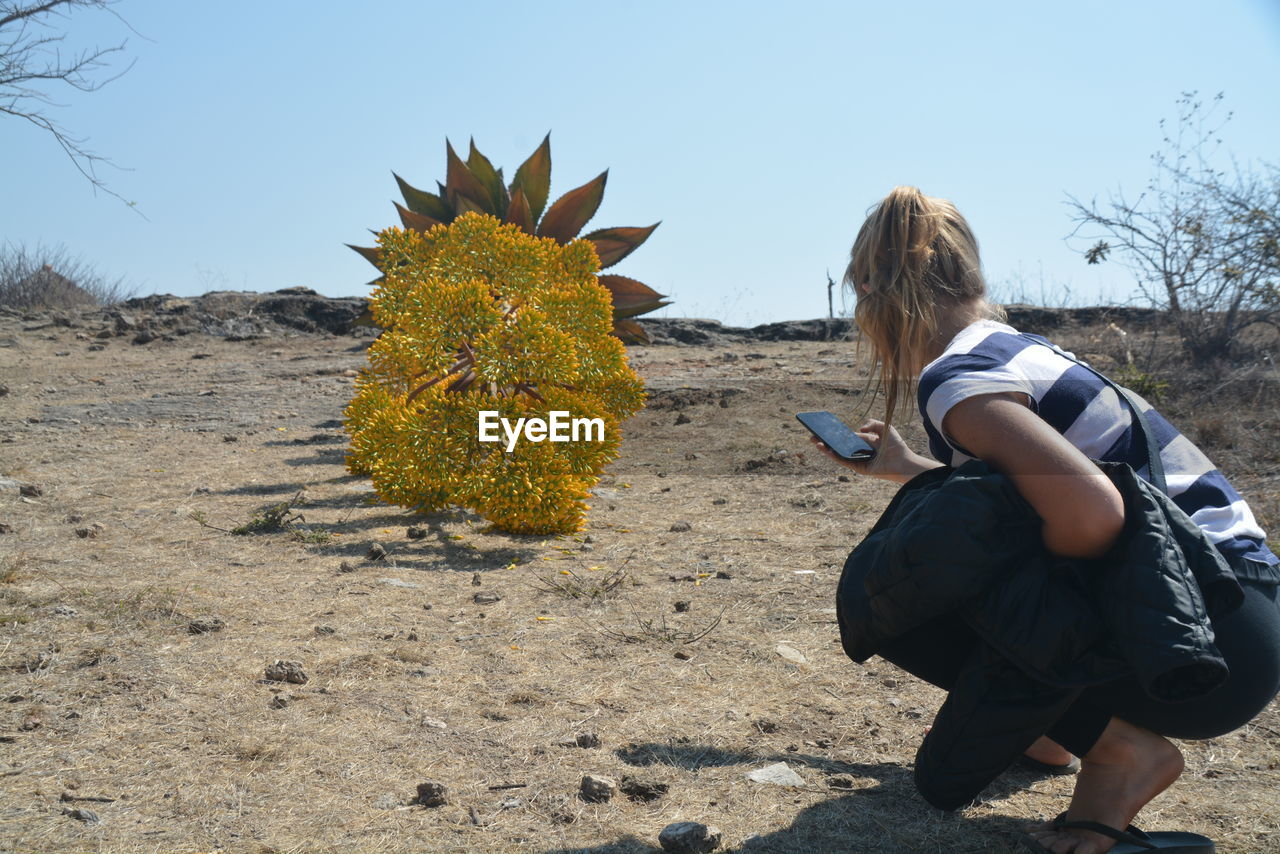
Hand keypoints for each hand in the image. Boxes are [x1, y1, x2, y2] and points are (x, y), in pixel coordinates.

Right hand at [808, 419, 940, 483]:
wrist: (904, 461)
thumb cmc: (896, 446)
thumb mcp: (885, 428)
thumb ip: (873, 423)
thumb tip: (859, 429)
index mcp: (863, 442)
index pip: (845, 437)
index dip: (834, 433)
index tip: (823, 427)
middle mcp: (858, 452)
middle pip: (838, 445)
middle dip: (825, 440)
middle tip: (812, 435)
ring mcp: (857, 460)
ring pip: (837, 454)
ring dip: (825, 449)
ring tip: (814, 441)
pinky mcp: (857, 468)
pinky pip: (842, 461)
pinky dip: (833, 456)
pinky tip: (825, 449)